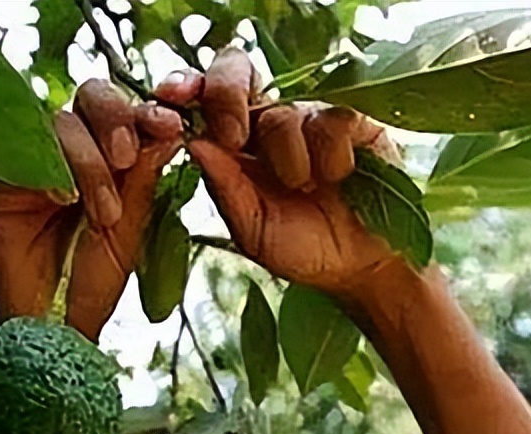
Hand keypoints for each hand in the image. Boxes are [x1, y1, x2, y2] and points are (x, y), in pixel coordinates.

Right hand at [0, 77, 196, 341]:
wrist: (51, 327)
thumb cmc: (91, 282)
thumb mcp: (129, 227)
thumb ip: (143, 178)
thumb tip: (170, 129)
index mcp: (114, 156)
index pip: (131, 111)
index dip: (150, 110)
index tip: (170, 125)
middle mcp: (76, 149)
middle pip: (93, 96)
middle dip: (116, 119)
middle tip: (126, 157)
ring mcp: (38, 160)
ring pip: (62, 121)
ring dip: (88, 160)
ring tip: (101, 211)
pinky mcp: (4, 178)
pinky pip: (22, 149)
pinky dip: (50, 169)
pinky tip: (64, 201)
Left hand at [187, 48, 405, 298]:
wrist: (358, 267)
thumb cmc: (301, 248)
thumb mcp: (251, 228)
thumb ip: (224, 186)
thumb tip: (194, 141)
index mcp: (233, 141)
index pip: (202, 95)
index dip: (185, 87)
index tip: (173, 100)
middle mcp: (268, 119)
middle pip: (235, 69)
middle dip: (226, 97)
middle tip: (235, 138)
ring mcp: (311, 115)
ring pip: (284, 111)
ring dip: (290, 160)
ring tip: (306, 190)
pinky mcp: (356, 120)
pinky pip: (333, 118)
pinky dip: (331, 155)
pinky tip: (337, 177)